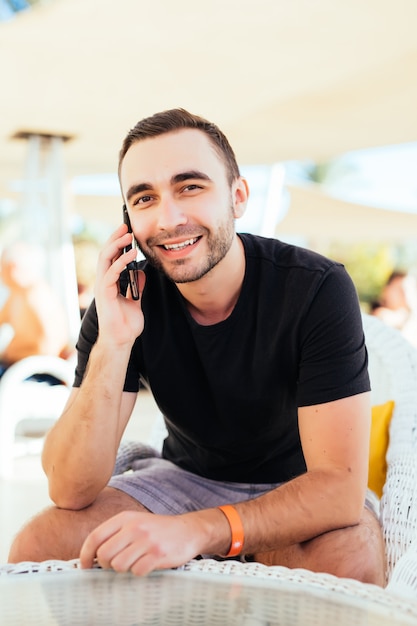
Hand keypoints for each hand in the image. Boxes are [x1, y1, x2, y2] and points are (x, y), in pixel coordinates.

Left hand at [79, 510, 202, 575]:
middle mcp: (134, 527)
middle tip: (115, 564)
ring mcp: (147, 540)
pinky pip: (137, 572)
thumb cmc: (156, 529)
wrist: (188, 530)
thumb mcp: (134, 522)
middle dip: (106, 565)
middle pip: (104, 555)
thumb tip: (90, 555)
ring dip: (124, 569)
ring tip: (134, 562)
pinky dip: (139, 572)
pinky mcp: (158, 554)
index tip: (84, 566)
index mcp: (125, 517)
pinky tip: (147, 564)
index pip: (95, 537)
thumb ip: (114, 534)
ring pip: (118, 566)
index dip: (85, 555)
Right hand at [94, 224, 145, 346]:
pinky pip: (112, 273)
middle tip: (125, 225)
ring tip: (127, 235)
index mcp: (110, 282)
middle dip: (115, 238)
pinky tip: (131, 254)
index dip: (118, 243)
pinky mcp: (105, 294)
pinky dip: (121, 262)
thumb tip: (140, 272)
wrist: (122, 341)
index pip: (111, 257)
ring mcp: (102, 287)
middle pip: (105, 253)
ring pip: (105, 259)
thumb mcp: (135, 300)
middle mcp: (104, 282)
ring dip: (116, 245)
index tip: (127, 231)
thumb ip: (136, 286)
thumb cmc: (126, 324)